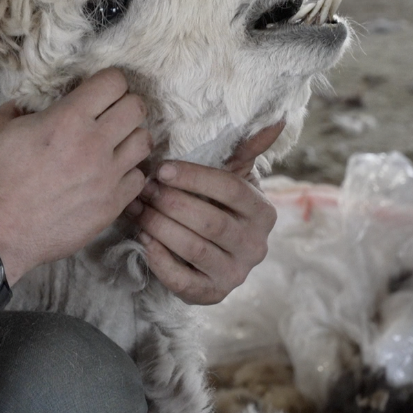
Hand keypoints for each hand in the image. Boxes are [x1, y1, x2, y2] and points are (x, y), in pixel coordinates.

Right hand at [0, 68, 151, 282]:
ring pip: (145, 141)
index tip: (97, 91)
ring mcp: (108, 176)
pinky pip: (139, 178)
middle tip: (108, 115)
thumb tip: (26, 103)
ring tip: (113, 144)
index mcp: (67, 119)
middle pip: (137, 107)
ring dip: (130, 138)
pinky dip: (128, 173)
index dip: (107, 82)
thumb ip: (14, 107)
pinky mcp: (112, 205)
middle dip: (124, 105)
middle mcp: (95, 144)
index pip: (114, 82)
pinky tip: (110, 175)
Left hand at [131, 122, 283, 304]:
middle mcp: (255, 245)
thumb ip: (246, 151)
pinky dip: (160, 259)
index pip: (230, 189)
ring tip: (137, 210)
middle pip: (210, 221)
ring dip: (160, 227)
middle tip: (142, 189)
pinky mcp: (212, 294)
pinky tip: (143, 240)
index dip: (194, 178)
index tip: (161, 169)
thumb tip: (275, 119)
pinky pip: (183, 280)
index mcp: (263, 212)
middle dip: (171, 203)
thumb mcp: (232, 178)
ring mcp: (236, 274)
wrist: (214, 255)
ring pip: (195, 248)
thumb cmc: (217, 207)